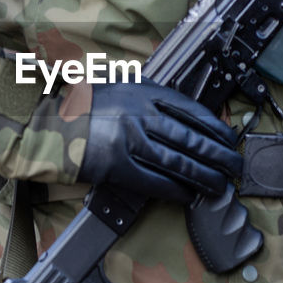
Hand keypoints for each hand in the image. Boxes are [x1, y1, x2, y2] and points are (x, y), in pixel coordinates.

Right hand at [78, 79, 241, 201]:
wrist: (48, 125)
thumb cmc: (83, 107)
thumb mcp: (119, 87)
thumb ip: (149, 96)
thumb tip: (183, 115)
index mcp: (142, 92)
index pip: (190, 110)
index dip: (214, 127)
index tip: (229, 138)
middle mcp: (139, 115)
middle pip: (190, 137)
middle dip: (218, 155)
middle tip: (234, 166)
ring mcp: (128, 141)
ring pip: (177, 161)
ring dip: (203, 176)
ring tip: (219, 185)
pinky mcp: (116, 166)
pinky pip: (153, 181)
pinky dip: (175, 190)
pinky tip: (189, 195)